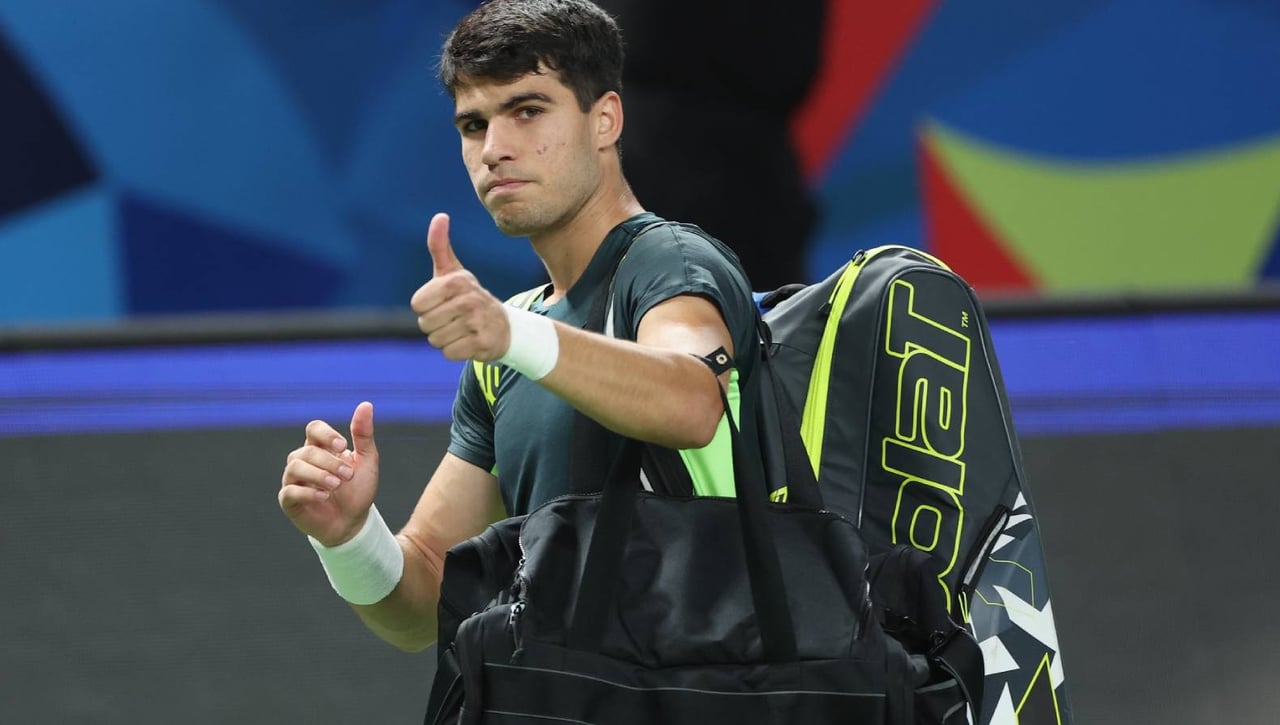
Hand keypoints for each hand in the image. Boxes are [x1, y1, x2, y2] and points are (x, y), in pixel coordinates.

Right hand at [279, 402, 379, 545]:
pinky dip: (307, 492)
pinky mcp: (289, 501)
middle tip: (349, 475)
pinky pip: (289, 492)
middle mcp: (303, 461)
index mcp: (320, 447)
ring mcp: (293, 480)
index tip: (343, 445)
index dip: (326, 434)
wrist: (354, 522)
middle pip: (307, 450)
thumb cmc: (358, 489)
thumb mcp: (367, 460)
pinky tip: (325, 496)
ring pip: (295, 467)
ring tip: (336, 484)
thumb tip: (366, 404)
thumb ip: (363, 434)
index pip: (314, 428)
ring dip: (318, 474)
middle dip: (329, 461)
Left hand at [410, 213, 510, 361]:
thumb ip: (440, 246)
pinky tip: (469, 341)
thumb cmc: (470, 297)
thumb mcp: (454, 272)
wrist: (505, 327)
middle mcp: (468, 300)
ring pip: (436, 340)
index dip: (426, 307)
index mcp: (456, 281)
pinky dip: (456, 351)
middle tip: (453, 319)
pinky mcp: (482, 344)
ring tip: (461, 329)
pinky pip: (449, 353)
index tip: (443, 303)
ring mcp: (477, 323)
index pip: (417, 304)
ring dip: (445, 339)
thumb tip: (440, 216)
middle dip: (435, 325)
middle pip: (424, 323)